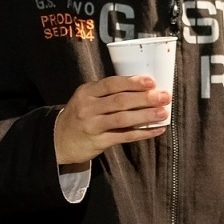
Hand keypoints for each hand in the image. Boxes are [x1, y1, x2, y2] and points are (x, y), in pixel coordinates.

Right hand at [53, 75, 168, 166]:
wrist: (59, 140)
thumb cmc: (80, 115)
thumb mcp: (87, 98)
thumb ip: (108, 93)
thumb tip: (143, 89)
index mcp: (87, 91)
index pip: (111, 84)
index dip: (132, 82)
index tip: (151, 82)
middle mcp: (88, 107)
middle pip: (119, 101)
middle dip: (144, 98)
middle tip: (164, 97)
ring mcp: (92, 125)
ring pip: (122, 119)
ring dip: (145, 115)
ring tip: (163, 113)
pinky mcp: (98, 141)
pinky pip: (124, 136)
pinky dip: (142, 133)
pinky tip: (156, 130)